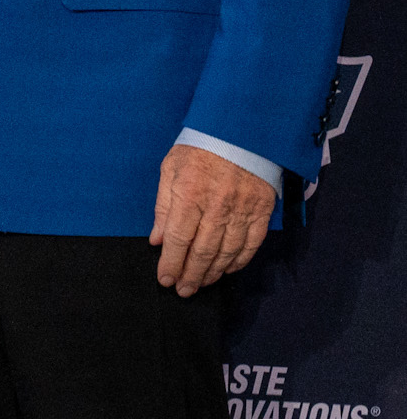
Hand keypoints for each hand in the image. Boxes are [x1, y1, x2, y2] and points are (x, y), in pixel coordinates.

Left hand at [150, 143, 275, 295]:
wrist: (241, 128)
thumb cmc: (200, 145)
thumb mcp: (171, 167)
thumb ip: (163, 205)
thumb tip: (157, 239)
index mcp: (191, 193)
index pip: (179, 239)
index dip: (171, 263)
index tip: (165, 279)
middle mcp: (217, 206)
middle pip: (203, 252)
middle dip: (190, 276)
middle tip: (183, 290)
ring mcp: (242, 210)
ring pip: (227, 253)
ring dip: (212, 273)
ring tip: (201, 283)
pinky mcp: (262, 211)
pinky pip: (251, 245)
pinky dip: (238, 262)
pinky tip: (227, 270)